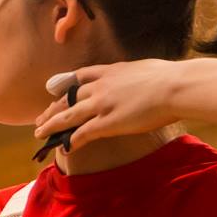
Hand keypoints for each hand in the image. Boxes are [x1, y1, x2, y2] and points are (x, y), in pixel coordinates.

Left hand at [32, 59, 182, 151]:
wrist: (176, 87)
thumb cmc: (171, 78)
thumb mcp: (146, 68)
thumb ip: (134, 74)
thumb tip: (141, 76)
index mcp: (110, 71)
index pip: (80, 77)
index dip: (65, 85)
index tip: (54, 90)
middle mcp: (100, 87)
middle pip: (67, 98)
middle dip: (52, 109)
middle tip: (40, 118)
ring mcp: (101, 104)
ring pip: (67, 116)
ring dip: (51, 125)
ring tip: (39, 133)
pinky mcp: (106, 123)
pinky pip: (81, 133)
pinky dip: (69, 141)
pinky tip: (63, 149)